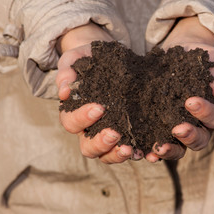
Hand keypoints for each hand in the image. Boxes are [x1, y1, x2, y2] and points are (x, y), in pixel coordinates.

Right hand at [56, 23, 134, 163]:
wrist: (109, 58)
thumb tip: (64, 92)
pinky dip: (139, 153)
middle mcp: (90, 130)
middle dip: (101, 143)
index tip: (99, 108)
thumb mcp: (76, 59)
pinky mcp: (127, 134)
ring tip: (130, 149)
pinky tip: (148, 151)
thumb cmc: (89, 59)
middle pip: (88, 148)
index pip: (72, 123)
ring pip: (108, 155)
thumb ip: (68, 71)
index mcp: (74, 114)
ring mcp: (109, 135)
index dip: (82, 119)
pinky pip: (131, 150)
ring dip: (118, 155)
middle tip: (114, 133)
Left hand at [145, 17, 213, 161]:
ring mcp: (183, 131)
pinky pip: (160, 145)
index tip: (190, 102)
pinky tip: (143, 152)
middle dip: (189, 136)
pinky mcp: (164, 131)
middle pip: (200, 140)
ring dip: (170, 151)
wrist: (183, 55)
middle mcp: (202, 126)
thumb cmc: (202, 60)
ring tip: (158, 148)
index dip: (206, 113)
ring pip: (181, 149)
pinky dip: (152, 152)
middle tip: (177, 129)